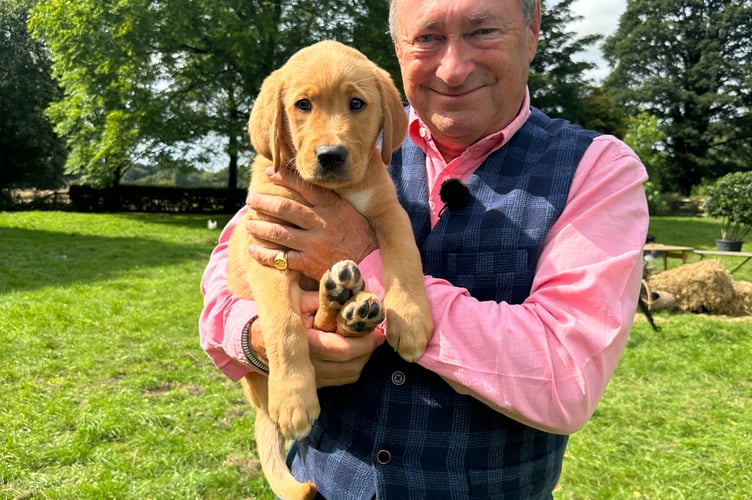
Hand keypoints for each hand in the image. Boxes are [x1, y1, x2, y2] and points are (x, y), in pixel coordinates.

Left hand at [246, 166, 377, 279]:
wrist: (371, 268)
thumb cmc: (362, 238)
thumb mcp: (353, 213)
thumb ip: (336, 198)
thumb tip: (332, 175)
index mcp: (333, 208)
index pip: (306, 187)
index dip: (285, 177)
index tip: (271, 172)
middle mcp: (321, 223)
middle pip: (286, 208)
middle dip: (265, 202)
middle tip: (251, 199)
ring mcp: (314, 244)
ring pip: (279, 232)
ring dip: (260, 227)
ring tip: (249, 223)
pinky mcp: (309, 264)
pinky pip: (281, 258)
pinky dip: (264, 254)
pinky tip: (254, 249)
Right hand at [250, 291, 384, 386]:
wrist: (257, 340)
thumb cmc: (283, 314)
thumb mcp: (299, 299)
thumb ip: (324, 298)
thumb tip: (349, 291)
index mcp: (305, 342)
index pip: (341, 349)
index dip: (363, 342)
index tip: (377, 333)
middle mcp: (308, 365)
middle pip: (350, 366)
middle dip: (368, 351)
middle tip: (377, 337)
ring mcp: (311, 378)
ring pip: (349, 375)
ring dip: (363, 360)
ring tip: (368, 343)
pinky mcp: (314, 385)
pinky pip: (342, 380)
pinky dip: (354, 368)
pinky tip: (357, 354)